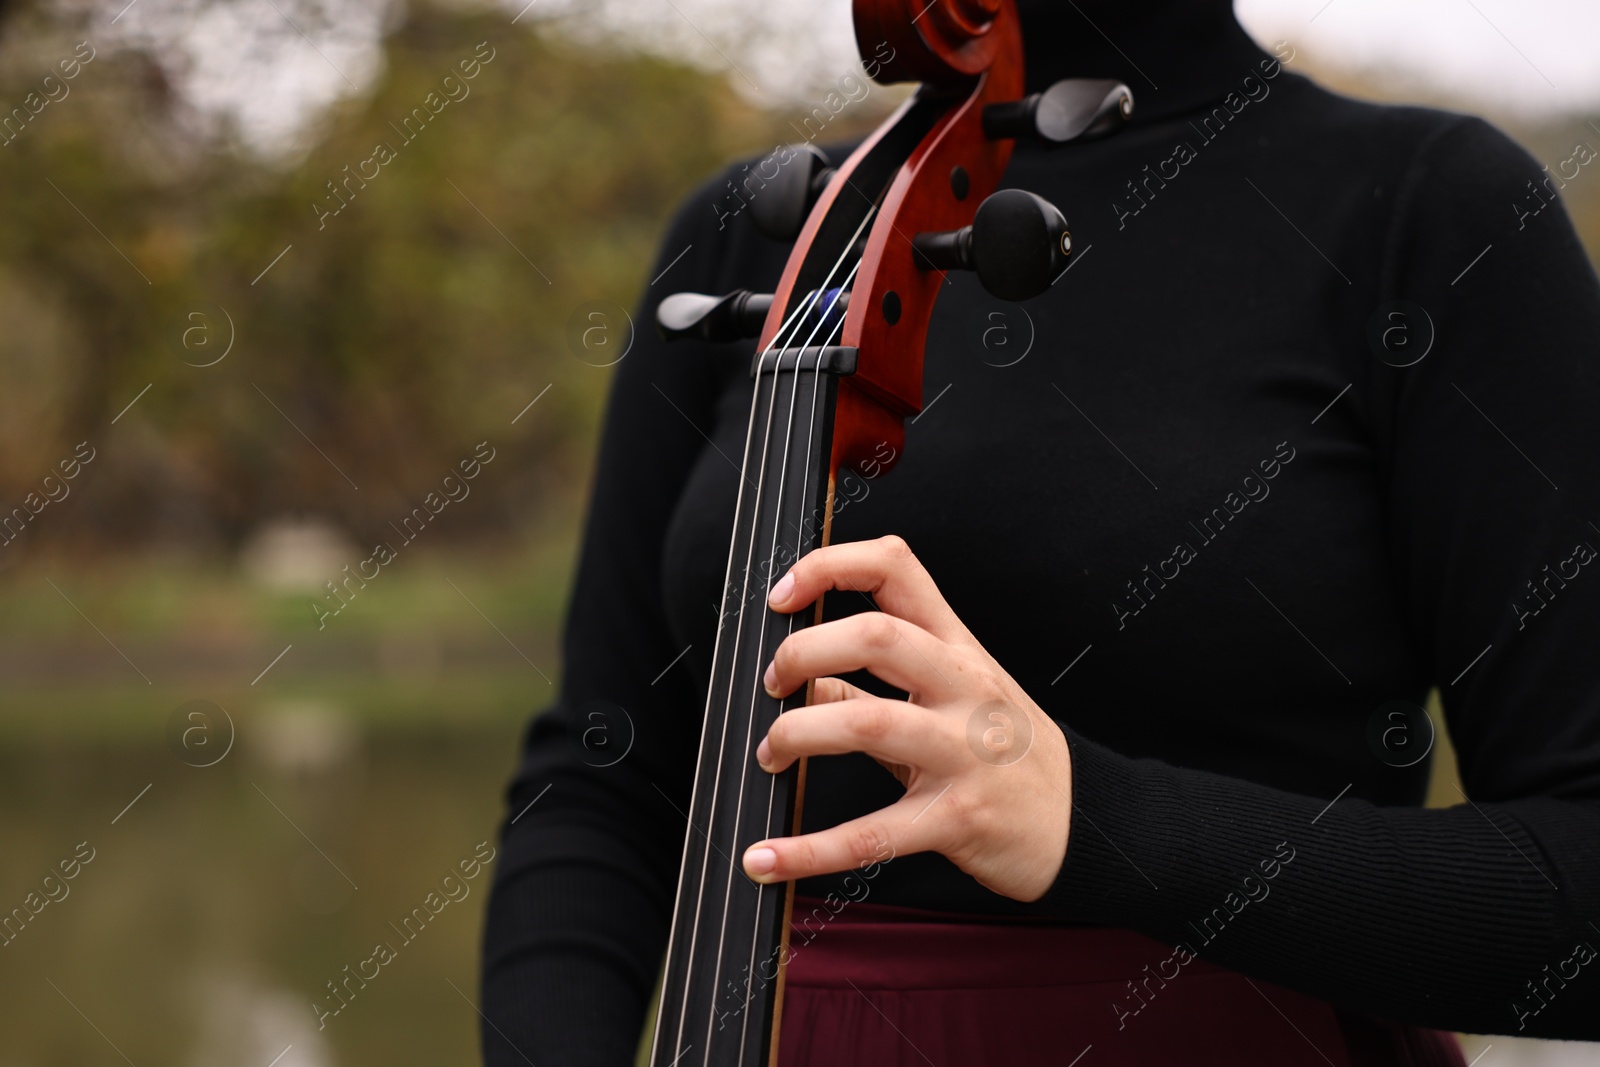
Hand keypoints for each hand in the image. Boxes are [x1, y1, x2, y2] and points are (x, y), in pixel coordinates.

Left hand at [740, 535, 1071, 901]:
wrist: (1083, 824)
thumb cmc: (1009, 754)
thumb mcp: (951, 702)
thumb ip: (875, 689)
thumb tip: (806, 681)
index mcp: (958, 648)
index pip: (896, 570)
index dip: (830, 567)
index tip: (783, 596)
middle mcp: (964, 689)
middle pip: (876, 635)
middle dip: (803, 652)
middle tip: (774, 685)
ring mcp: (963, 753)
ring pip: (867, 724)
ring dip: (797, 734)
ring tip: (772, 755)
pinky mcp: (956, 819)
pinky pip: (871, 835)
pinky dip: (808, 850)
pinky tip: (769, 858)